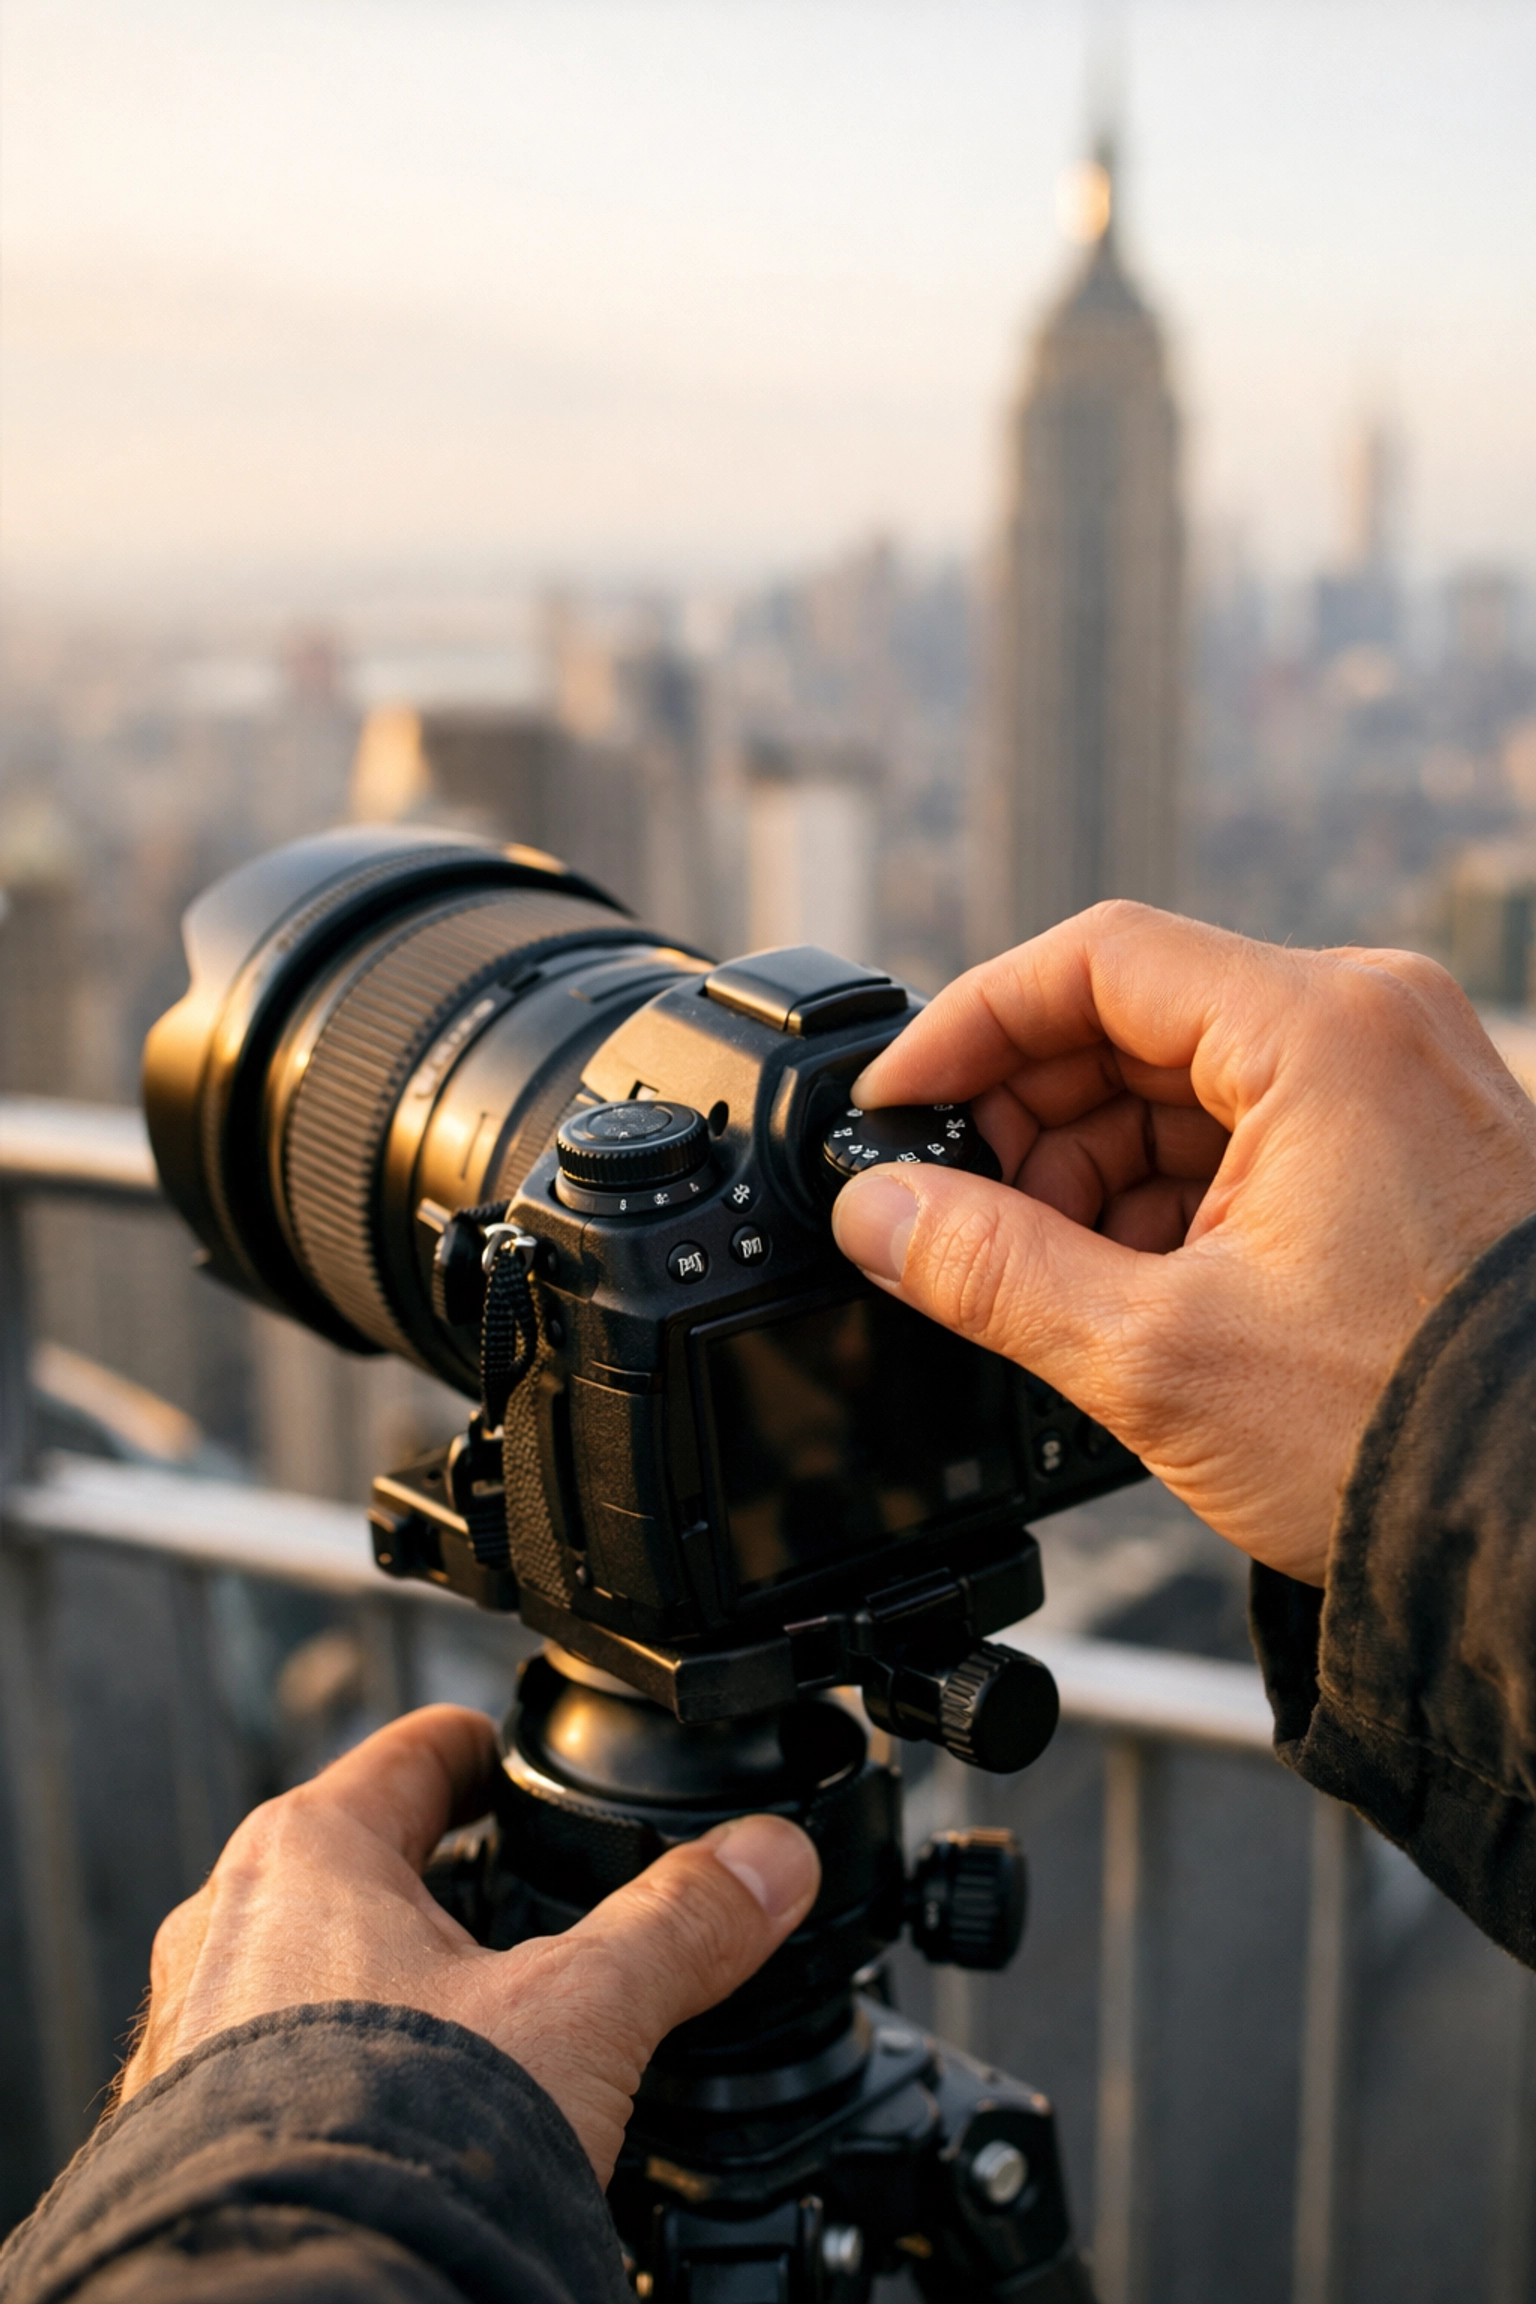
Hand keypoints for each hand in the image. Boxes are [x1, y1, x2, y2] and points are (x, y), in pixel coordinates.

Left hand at [117, 1705, 818, 2184]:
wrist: (303, 2302)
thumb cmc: (388, 2144)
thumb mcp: (582, 2012)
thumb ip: (682, 1925)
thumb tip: (767, 1864)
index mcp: (307, 1851)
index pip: (416, 1752)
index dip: (490, 1752)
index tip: (527, 1762)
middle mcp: (230, 1924)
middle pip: (370, 1861)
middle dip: (456, 1885)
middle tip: (537, 1909)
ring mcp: (197, 2029)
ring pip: (321, 1964)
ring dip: (406, 1982)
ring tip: (496, 2024)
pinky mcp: (192, 2129)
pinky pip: (287, 2061)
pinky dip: (359, 2066)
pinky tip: (429, 2113)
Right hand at [831, 902, 1535, 1586]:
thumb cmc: (1412, 1436)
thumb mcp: (1156, 1354)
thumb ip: (988, 1268)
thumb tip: (877, 1212)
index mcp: (1324, 1032)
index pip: (1094, 959)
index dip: (969, 1027)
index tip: (896, 1103)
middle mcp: (1371, 1030)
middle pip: (1133, 1022)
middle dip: (1029, 1123)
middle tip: (957, 1220)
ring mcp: (1394, 1088)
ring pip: (1181, 1088)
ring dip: (1091, 1176)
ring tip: (1054, 1287)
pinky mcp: (1400, 1153)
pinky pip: (1243, 1138)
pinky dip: (1166, 1205)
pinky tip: (1130, 1293)